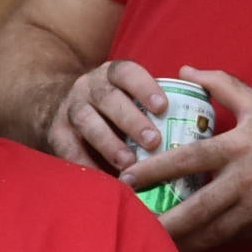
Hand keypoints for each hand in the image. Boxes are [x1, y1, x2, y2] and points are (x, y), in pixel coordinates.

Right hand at [52, 59, 168, 171]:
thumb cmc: (112, 106)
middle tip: (154, 141)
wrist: (55, 104)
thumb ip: (156, 105)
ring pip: (87, 121)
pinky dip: (86, 164)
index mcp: (112, 74)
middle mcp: (89, 87)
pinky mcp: (56, 133)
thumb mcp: (128, 94)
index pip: (127, 73)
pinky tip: (104, 178)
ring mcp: (70, 108)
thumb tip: (196, 127)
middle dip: (132, 120)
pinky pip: (68, 148)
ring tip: (129, 163)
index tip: (163, 106)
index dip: (145, 87)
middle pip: (109, 98)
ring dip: (109, 143)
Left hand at [132, 71, 251, 251]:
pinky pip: (225, 240)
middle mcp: (245, 180)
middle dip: (161, 218)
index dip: (156, 168)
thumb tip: (185, 69)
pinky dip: (201, 246)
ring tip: (146, 243)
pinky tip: (179, 250)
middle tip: (128, 221)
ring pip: (209, 231)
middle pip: (196, 206)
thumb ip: (221, 84)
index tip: (126, 177)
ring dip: (177, 240)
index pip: (191, 159)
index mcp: (240, 146)